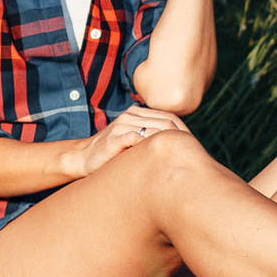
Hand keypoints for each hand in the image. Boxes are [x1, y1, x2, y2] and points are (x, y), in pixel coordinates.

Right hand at [65, 106, 191, 176]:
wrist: (83, 158)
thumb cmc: (113, 154)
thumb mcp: (134, 141)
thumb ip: (152, 138)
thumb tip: (182, 149)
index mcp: (137, 113)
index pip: (169, 118)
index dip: (184, 132)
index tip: (193, 149)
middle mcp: (130, 115)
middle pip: (165, 123)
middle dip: (181, 140)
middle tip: (192, 157)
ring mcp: (122, 125)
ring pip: (154, 130)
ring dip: (169, 146)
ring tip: (180, 161)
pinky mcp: (114, 138)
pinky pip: (137, 139)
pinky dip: (151, 149)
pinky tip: (160, 162)